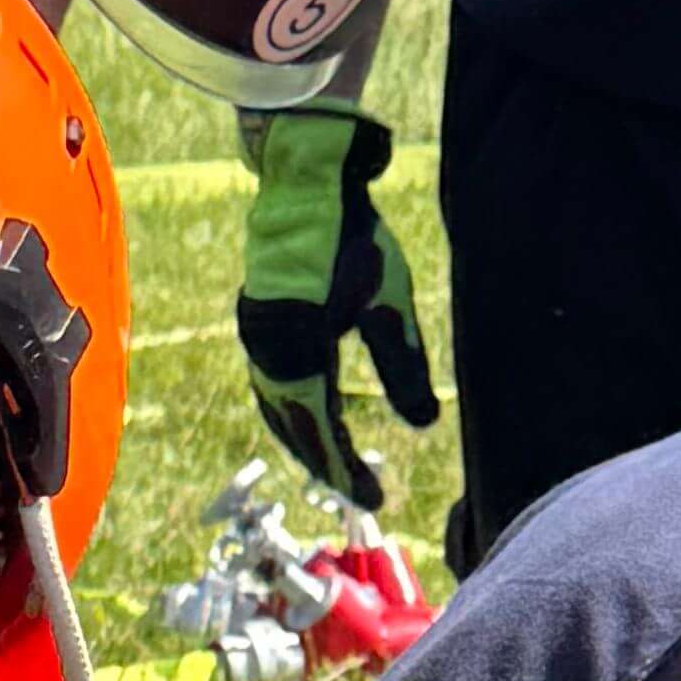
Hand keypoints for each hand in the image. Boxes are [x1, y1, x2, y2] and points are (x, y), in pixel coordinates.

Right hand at [237, 106, 439, 509]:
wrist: (304, 182)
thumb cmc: (352, 237)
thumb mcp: (389, 303)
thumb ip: (404, 365)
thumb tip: (425, 424)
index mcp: (299, 354)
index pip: (322, 432)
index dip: (347, 471)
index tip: (374, 499)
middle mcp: (268, 353)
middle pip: (295, 429)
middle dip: (327, 463)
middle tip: (360, 491)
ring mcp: (255, 338)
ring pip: (277, 410)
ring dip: (305, 440)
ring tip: (336, 463)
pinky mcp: (255, 323)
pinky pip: (270, 385)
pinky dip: (291, 412)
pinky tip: (310, 415)